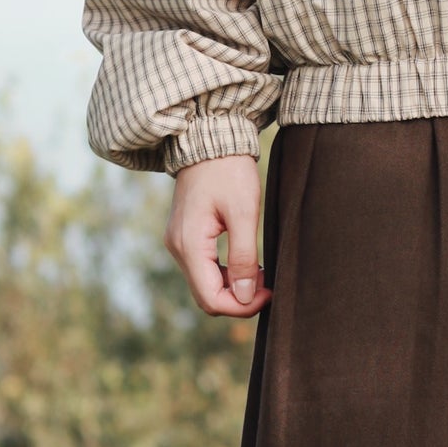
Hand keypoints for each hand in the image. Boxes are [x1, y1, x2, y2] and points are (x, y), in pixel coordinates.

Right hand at [166, 153, 270, 317]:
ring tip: (262, 272)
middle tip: (269, 285)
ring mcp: (179, 242)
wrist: (210, 140)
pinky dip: (227, 273)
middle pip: (207, 296)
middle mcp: (178, 248)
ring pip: (206, 284)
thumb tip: (246, 296)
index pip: (211, 299)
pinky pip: (204, 268)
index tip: (270, 292)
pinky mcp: (186, 235)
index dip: (242, 306)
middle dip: (239, 299)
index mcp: (189, 245)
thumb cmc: (229, 171)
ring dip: (234, 286)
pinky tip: (249, 263)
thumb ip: (244, 257)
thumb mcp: (244, 213)